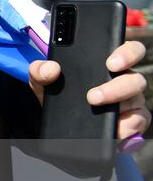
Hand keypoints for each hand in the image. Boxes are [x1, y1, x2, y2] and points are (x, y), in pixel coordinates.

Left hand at [29, 39, 150, 141]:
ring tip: (96, 109)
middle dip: (117, 87)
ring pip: (137, 101)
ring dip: (119, 106)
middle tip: (93, 96)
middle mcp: (124, 79)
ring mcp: (131, 100)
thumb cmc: (58, 91)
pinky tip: (115, 129)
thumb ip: (40, 70)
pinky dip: (128, 127)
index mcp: (108, 62)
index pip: (129, 50)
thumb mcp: (43, 79)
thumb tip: (50, 68)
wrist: (58, 120)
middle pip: (136, 79)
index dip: (127, 53)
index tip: (110, 63)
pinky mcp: (132, 120)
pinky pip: (139, 121)